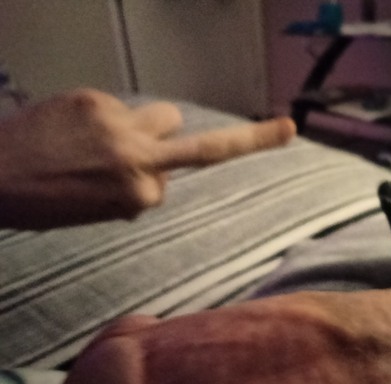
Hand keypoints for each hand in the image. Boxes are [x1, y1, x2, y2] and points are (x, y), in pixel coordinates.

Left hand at [0, 89, 295, 228]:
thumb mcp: (95, 213)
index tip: (135, 190)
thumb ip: (134, 190)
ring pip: (165, 117)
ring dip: (152, 129)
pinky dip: (109, 121)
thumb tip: (155, 171)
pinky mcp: (95, 98)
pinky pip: (121, 109)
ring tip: (109, 140)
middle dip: (251, 140)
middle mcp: (137, 156)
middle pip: (202, 145)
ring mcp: (118, 123)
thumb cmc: (38, 202)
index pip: (167, 188)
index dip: (145, 190)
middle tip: (286, 129)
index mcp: (137, 193)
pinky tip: (76, 133)